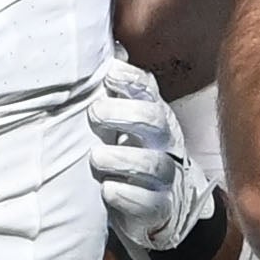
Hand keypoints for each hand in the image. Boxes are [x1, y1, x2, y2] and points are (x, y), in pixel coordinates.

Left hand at [89, 54, 218, 255]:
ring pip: (153, 164)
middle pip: (154, 120)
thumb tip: (107, 50)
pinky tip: (108, 190)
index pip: (147, 90)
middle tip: (94, 114)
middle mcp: (163, 142)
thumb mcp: (121, 121)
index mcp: (152, 114)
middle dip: (125, 114)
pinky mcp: (159, 208)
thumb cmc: (131, 153)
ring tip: (96, 157)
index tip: (108, 75)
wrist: (157, 206)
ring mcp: (164, 177)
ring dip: (122, 158)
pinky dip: (127, 196)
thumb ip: (113, 91)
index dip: (130, 80)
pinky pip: (150, 203)